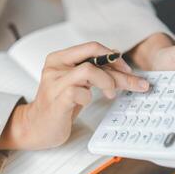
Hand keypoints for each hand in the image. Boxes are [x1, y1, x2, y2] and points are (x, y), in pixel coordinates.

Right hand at [0, 42, 148, 149]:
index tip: (127, 70)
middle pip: (94, 57)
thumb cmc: (59, 104)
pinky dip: (89, 97)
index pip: (92, 47)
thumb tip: (117, 60)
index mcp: (60, 58)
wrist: (36, 126)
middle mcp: (56, 66)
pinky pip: (78, 92)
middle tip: (138, 84)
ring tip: (110, 94)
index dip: (113, 57)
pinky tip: (87, 102)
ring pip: (88, 70)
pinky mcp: (56, 100)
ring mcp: (54, 83)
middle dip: (121, 71)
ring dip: (107, 82)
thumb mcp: (78, 83)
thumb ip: (93, 70)